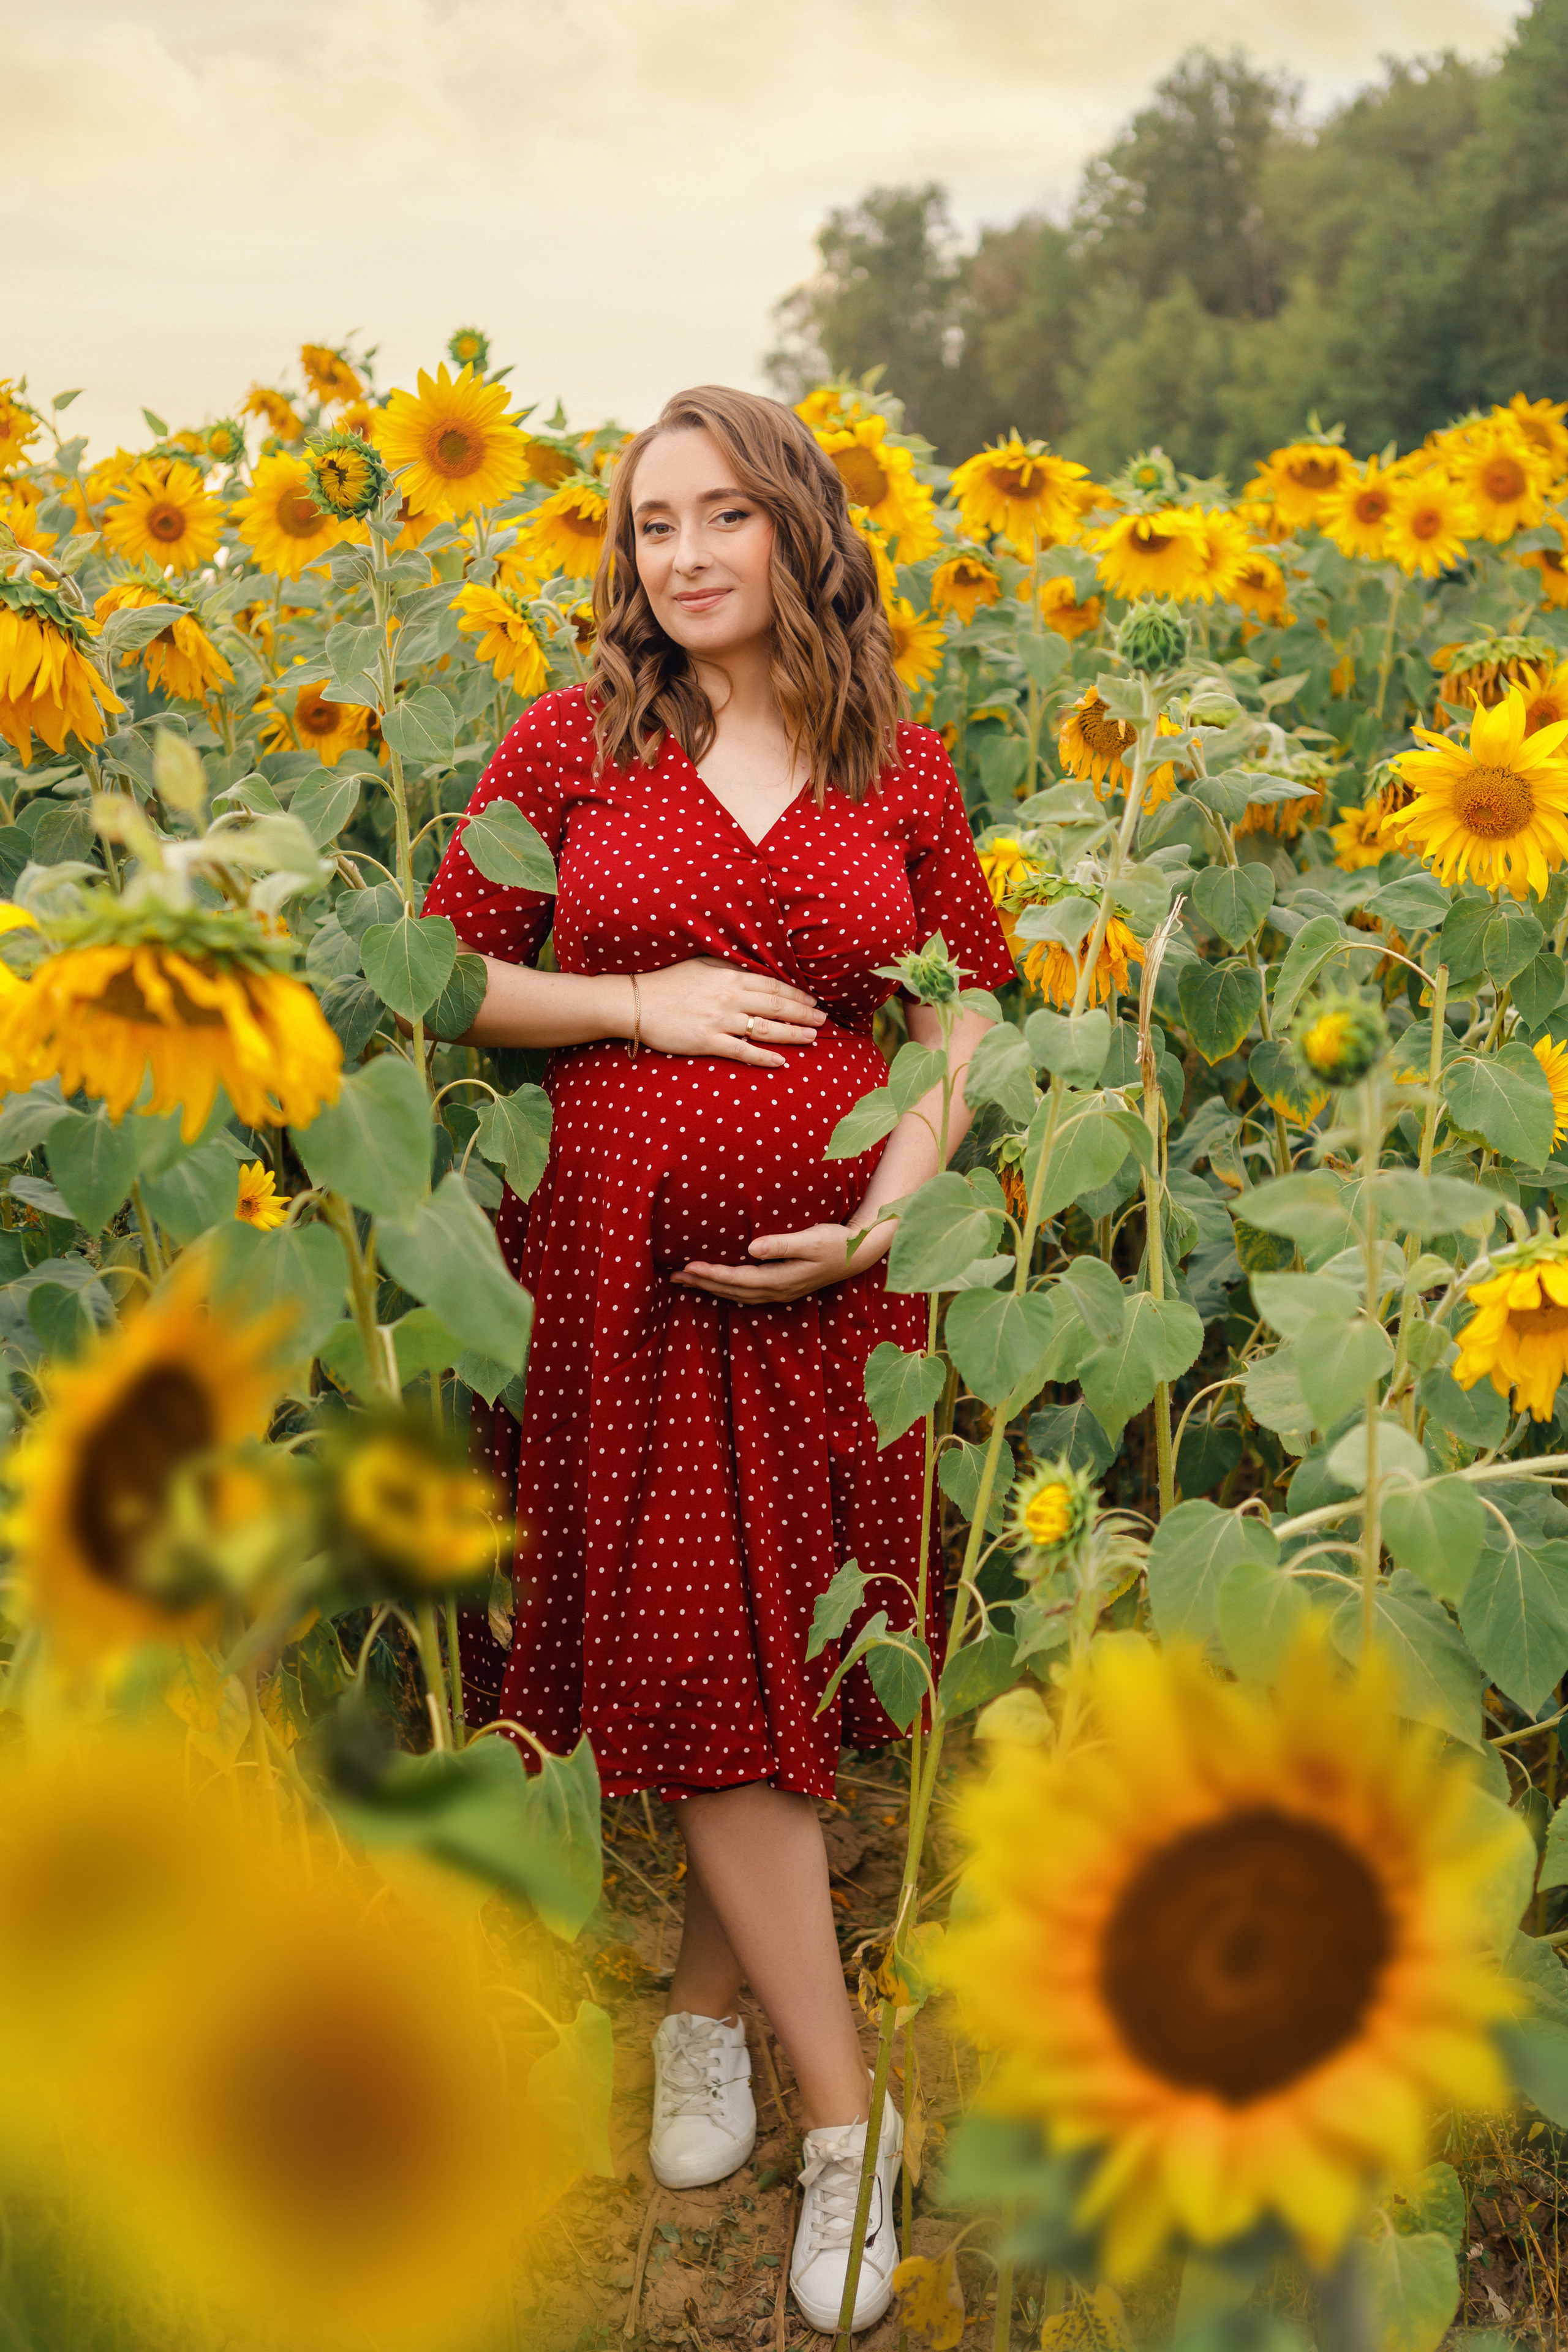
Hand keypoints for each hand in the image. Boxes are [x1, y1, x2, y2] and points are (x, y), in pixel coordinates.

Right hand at [636, 957, 824, 1066]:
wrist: (635, 1001)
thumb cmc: (667, 981)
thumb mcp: (701, 965)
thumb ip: (729, 968)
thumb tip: (755, 971)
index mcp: (730, 977)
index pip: (773, 985)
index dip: (797, 994)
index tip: (813, 1001)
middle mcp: (729, 998)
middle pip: (776, 1006)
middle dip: (803, 1014)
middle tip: (823, 1020)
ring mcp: (719, 1021)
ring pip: (765, 1029)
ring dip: (792, 1034)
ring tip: (812, 1038)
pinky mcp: (707, 1042)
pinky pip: (742, 1052)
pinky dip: (764, 1058)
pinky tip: (781, 1062)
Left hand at [673, 1218, 894, 1303]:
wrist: (860, 1254)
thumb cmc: (836, 1242)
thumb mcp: (811, 1239)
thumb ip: (781, 1244)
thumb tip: (752, 1248)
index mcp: (781, 1279)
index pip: (738, 1280)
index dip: (712, 1274)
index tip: (689, 1266)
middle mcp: (778, 1290)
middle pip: (732, 1291)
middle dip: (703, 1284)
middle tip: (674, 1276)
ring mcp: (781, 1292)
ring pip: (738, 1295)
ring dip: (711, 1288)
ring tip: (687, 1281)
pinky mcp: (784, 1288)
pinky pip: (748, 1294)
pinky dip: (728, 1291)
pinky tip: (718, 1285)